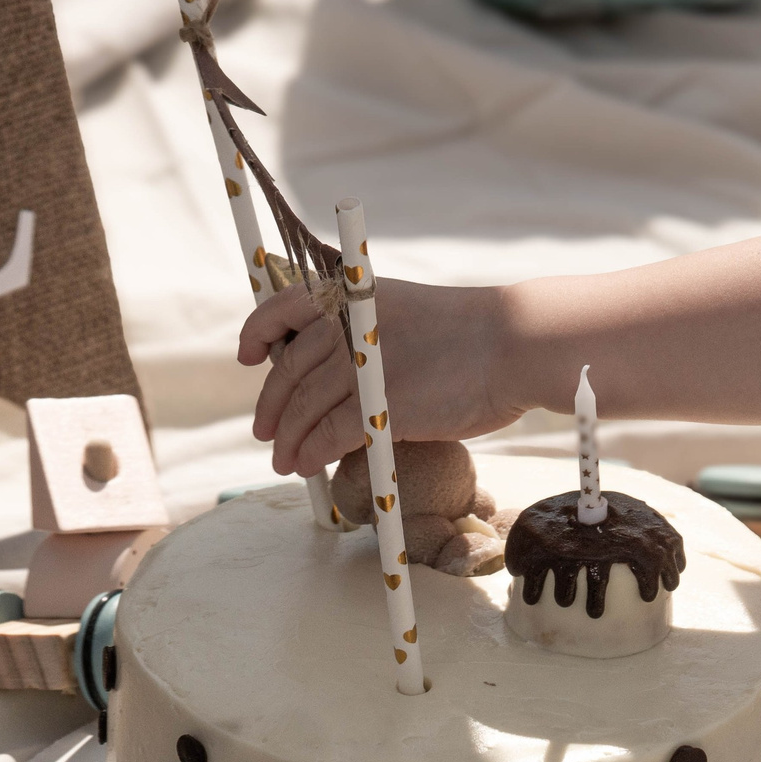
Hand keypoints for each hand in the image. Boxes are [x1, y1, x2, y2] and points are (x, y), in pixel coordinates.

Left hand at [242, 279, 515, 475]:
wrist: (512, 345)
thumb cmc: (472, 337)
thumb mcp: (405, 316)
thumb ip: (367, 338)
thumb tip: (334, 379)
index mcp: (354, 296)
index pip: (285, 306)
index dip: (257, 333)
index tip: (249, 357)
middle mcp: (348, 325)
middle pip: (288, 370)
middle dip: (271, 405)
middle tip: (265, 431)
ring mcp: (358, 365)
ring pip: (301, 409)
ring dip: (287, 439)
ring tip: (285, 461)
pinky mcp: (373, 406)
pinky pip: (325, 435)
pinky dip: (310, 453)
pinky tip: (308, 465)